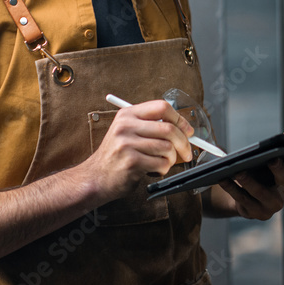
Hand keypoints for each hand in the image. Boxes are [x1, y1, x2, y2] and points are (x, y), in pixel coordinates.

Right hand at [80, 100, 194, 202]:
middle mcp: (126, 126)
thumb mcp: (128, 132)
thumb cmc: (116, 156)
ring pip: (167, 148)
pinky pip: (161, 164)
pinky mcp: (131, 162)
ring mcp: (127, 143)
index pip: (162, 107)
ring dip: (171, 159)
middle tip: (186, 152)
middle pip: (169, 128)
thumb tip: (183, 128)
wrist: (96, 177)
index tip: (188, 131)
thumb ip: (150, 126)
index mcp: (128, 114)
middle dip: (183, 143)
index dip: (179, 119)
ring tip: (162, 163)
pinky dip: (163, 170)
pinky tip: (153, 170)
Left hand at [216, 122, 283, 220]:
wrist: (247, 200)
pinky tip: (223, 178)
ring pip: (259, 191)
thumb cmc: (265, 173)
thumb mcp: (275, 156)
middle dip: (278, 169)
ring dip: (248, 181)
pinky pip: (242, 199)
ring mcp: (272, 204)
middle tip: (272, 158)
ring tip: (238, 170)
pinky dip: (232, 188)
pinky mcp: (256, 212)